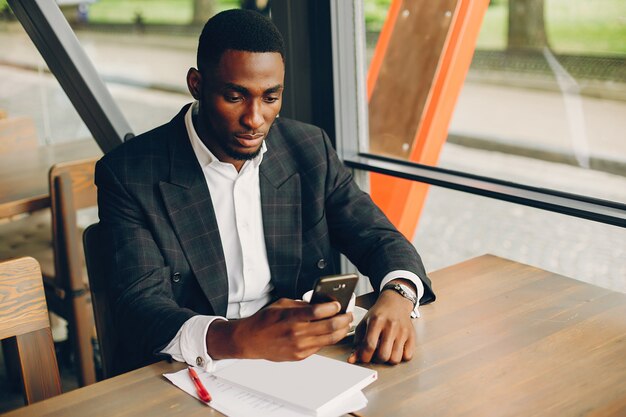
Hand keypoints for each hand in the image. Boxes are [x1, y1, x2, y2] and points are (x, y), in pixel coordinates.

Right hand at [207, 298, 352, 360]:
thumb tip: (320, 303)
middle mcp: (297, 333)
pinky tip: (331, 333)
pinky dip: (328, 339)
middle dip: (344, 319)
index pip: (319, 311)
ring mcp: (299, 346)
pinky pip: (320, 347)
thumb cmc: (264, 320)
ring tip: (346, 324)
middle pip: (330, 326)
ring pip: (329, 339)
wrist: (250, 340)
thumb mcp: (281, 304)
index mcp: (292, 317)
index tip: (339, 303)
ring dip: (341, 331)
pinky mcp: (299, 356)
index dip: (333, 307)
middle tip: (349, 314)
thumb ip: (301, 305)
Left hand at [348, 288, 415, 364]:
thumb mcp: (364, 324)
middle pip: (383, 355)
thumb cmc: (379, 314)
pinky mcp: (412, 336)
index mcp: (376, 321)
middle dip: (377, 359)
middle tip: (375, 354)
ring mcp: (403, 331)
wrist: (395, 303)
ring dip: (388, 360)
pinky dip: (401, 357)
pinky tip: (396, 349)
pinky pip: (407, 356)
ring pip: (395, 358)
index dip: (364, 356)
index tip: (364, 358)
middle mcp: (391, 325)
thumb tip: (352, 359)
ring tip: (386, 351)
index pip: (369, 345)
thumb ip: (357, 342)